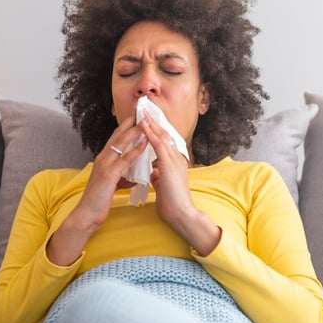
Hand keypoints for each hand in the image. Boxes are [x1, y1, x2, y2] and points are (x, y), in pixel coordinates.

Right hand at [46, 117, 144, 265]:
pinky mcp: (108, 175)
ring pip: (122, 144)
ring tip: (146, 118)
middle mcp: (103, 158)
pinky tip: (144, 143)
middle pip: (119, 135)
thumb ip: (121, 179)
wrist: (86, 216)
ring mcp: (104, 165)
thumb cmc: (99, 202)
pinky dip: (135, 150)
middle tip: (142, 107)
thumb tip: (131, 178)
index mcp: (104, 160)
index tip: (138, 114)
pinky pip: (124, 160)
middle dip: (130, 121)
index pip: (117, 138)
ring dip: (134, 130)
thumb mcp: (112, 186)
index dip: (127, 125)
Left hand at [139, 111, 221, 255]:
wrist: (182, 214)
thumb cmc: (173, 204)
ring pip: (161, 136)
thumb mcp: (164, 186)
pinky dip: (150, 133)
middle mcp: (177, 158)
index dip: (155, 129)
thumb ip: (159, 176)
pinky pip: (158, 145)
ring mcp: (174, 160)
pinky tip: (142, 125)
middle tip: (143, 108)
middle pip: (164, 134)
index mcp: (175, 162)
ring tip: (141, 111)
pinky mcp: (169, 164)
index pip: (164, 141)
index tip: (146, 119)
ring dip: (150, 122)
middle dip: (153, 121)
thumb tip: (153, 172)